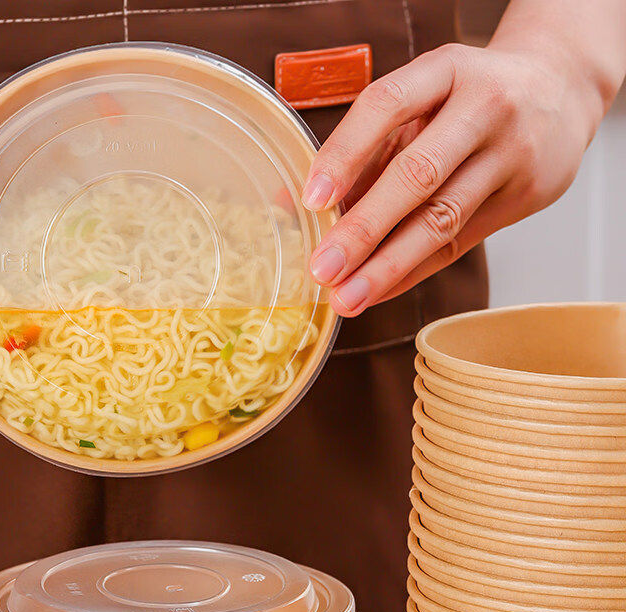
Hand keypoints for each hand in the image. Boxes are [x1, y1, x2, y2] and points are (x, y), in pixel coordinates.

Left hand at [302, 41, 608, 316]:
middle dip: (364, 229)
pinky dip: (413, 271)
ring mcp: (510, 154)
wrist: (561, 91)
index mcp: (446, 70)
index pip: (386, 105)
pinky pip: (458, 243)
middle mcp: (485, 107)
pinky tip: (379, 290)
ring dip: (387, 266)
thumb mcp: (419, 102)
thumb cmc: (468, 100)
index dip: (345, 153)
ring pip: (441, 219)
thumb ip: (363, 150)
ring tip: (346, 297)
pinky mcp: (523, 197)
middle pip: (417, 174)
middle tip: (323, 269)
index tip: (311, 199)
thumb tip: (294, 204)